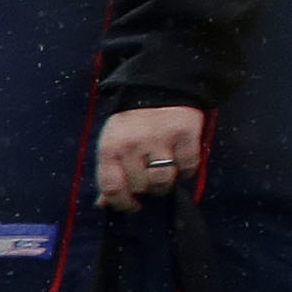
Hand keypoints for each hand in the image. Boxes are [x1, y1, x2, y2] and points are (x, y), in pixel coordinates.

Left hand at [94, 105, 208, 208]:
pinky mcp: (184, 134)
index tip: (132, 205)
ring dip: (166, 183)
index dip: (121, 203)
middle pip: (140, 186)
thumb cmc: (132, 122)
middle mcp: (132, 145)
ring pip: (163, 180)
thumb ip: (109, 173)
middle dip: (146, 189)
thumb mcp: (113, 143)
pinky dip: (186, 170)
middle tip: (150, 178)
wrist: (159, 86)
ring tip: (165, 173)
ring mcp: (159, 139)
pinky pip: (187, 167)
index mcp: (110, 148)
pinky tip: (181, 161)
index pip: (112, 187)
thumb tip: (103, 204)